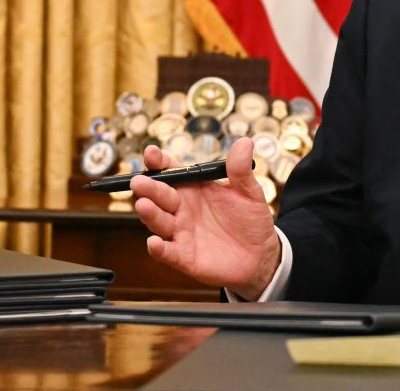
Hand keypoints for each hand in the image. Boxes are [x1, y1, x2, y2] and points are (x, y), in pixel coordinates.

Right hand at [131, 137, 281, 299]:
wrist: (260, 255)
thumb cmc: (250, 221)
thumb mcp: (249, 192)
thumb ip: (241, 170)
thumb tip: (245, 142)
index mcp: (195, 189)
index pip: (172, 172)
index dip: (160, 162)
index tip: (151, 153)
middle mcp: (182, 209)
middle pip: (161, 196)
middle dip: (149, 188)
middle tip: (139, 181)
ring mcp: (181, 232)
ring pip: (159, 222)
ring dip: (150, 214)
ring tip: (144, 205)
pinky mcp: (184, 256)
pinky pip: (168, 252)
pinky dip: (159, 249)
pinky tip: (154, 243)